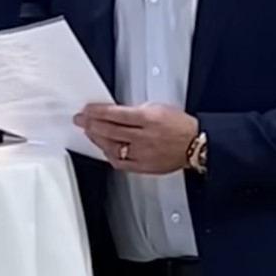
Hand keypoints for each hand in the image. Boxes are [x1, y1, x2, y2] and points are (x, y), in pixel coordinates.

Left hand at [74, 103, 198, 173]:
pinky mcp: (145, 167)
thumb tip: (113, 112)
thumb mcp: (157, 108)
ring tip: (90, 132)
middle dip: (91, 124)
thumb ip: (134, 111)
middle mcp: (144, 137)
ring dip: (97, 139)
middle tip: (80, 120)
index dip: (97, 112)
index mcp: (148, 119)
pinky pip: (121, 162)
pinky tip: (104, 149)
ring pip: (113, 147)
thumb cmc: (179, 125)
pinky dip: (109, 155)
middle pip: (110, 131)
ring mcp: (143, 154)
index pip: (115, 114)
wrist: (196, 144)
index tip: (87, 110)